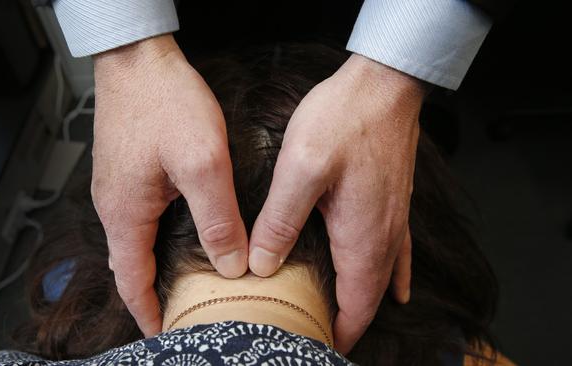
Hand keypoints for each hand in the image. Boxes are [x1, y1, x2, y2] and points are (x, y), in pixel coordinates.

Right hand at [91, 35, 247, 336]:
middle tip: (181, 310)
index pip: (130, 281)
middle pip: (128, 264)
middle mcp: (113, 204)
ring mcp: (116, 186)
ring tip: (182, 279)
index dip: (148, 312)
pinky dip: (156, 235)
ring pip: (134, 240)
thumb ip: (217, 219)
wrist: (138, 58)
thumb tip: (232, 264)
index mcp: (125, 212)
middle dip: (151, 292)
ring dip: (154, 264)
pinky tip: (180, 231)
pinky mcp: (126, 170)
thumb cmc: (163, 102)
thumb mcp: (202, 163)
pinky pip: (138, 216)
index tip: (165, 333)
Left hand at [248, 54, 424, 352]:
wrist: (384, 84)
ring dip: (364, 302)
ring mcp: (394, 219)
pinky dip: (394, 277)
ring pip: (382, 279)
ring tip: (343, 320)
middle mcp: (385, 236)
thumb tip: (262, 265)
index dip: (337, 332)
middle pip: (370, 298)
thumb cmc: (344, 120)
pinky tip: (398, 288)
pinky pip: (399, 253)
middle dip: (348, 322)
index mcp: (362, 236)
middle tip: (319, 336)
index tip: (314, 345)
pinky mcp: (393, 202)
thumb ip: (281, 221)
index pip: (356, 305)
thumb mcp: (300, 169)